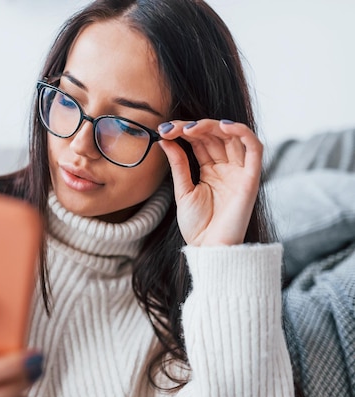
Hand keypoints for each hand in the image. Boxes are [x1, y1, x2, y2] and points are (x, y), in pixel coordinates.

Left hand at [158, 119, 262, 245]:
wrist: (210, 249)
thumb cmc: (198, 226)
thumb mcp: (183, 190)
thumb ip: (178, 164)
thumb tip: (165, 138)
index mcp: (210, 170)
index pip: (200, 141)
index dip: (184, 131)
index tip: (163, 130)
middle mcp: (227, 167)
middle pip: (214, 135)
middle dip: (193, 127)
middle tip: (173, 128)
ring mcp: (240, 171)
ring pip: (232, 136)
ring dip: (212, 126)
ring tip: (190, 128)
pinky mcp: (251, 177)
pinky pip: (254, 148)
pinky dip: (242, 132)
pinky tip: (223, 126)